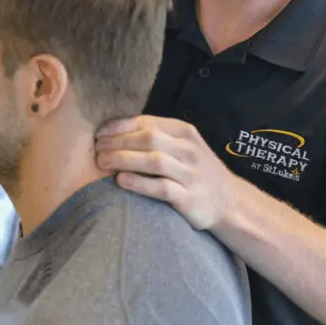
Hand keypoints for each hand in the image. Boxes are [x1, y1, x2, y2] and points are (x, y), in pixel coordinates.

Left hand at [95, 116, 239, 230]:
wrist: (229, 202)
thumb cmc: (197, 171)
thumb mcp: (184, 147)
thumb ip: (158, 138)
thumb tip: (116, 132)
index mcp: (185, 132)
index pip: (148, 122)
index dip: (120, 126)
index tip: (99, 133)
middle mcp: (189, 150)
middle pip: (148, 139)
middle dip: (118, 142)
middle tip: (96, 149)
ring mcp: (190, 174)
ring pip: (153, 161)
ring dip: (123, 159)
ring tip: (102, 163)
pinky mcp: (189, 198)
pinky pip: (161, 188)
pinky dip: (138, 183)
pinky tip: (120, 181)